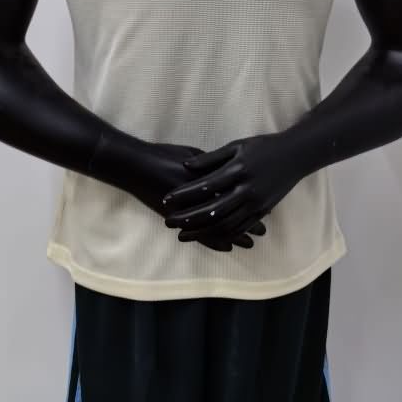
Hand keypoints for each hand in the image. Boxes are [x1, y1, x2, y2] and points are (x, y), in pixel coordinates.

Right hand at [86, 129, 266, 251]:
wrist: (136, 165)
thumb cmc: (163, 155)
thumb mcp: (191, 155)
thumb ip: (210, 167)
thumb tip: (229, 174)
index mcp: (205, 178)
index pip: (234, 193)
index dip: (250, 202)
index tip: (266, 209)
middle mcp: (198, 197)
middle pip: (229, 213)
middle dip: (247, 223)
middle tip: (262, 231)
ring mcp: (187, 210)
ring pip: (216, 228)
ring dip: (233, 236)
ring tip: (249, 243)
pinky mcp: (176, 219)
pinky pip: (199, 235)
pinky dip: (214, 242)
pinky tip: (226, 247)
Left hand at [162, 133, 304, 242]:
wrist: (296, 155)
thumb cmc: (263, 146)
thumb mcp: (236, 146)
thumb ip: (211, 158)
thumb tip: (186, 166)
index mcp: (239, 170)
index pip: (206, 186)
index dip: (185, 194)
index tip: (167, 199)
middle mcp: (248, 190)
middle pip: (213, 210)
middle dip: (189, 218)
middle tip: (169, 222)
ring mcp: (256, 203)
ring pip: (226, 224)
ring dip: (203, 232)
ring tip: (182, 235)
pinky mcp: (262, 211)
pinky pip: (240, 228)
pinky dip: (222, 236)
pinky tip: (207, 238)